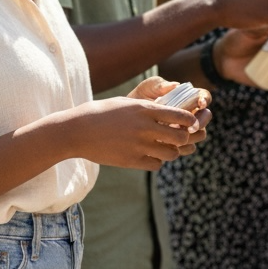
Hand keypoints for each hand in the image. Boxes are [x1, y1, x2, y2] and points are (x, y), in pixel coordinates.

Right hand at [69, 96, 202, 170]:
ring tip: (163, 148)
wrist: (77, 131)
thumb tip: (166, 111)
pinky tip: (149, 156)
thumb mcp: (125, 103)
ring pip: (171, 154)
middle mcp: (145, 127)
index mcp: (145, 109)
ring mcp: (139, 145)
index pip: (182, 116)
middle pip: (181, 137)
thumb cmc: (100, 113)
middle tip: (178, 139)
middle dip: (183, 139)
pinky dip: (156, 161)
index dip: (190, 121)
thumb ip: (146, 108)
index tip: (189, 124)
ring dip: (171, 151)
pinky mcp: (131, 160)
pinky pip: (156, 165)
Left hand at [129, 76, 212, 150]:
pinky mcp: (177, 143)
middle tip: (191, 126)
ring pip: (199, 134)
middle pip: (206, 117)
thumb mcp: (146, 88)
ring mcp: (185, 130)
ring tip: (179, 136)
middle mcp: (190, 114)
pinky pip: (187, 148)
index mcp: (187, 97)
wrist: (125, 117)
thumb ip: (159, 84)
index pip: (203, 96)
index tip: (200, 103)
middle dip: (201, 121)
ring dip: (192, 136)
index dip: (205, 99)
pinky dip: (182, 147)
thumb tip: (174, 85)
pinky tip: (171, 145)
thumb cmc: (139, 97)